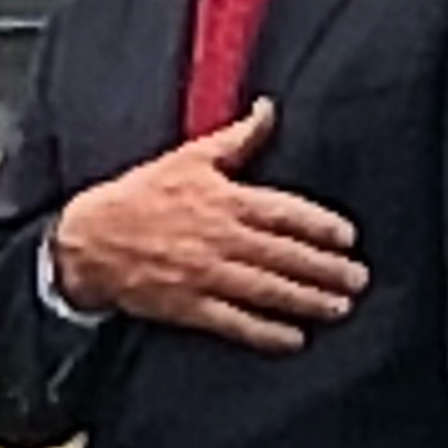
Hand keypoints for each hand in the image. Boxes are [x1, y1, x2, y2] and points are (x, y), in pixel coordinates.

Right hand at [49, 99, 366, 351]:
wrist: (90, 239)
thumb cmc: (142, 194)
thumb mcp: (189, 158)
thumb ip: (236, 138)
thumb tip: (269, 109)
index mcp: (223, 199)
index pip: (283, 212)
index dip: (319, 226)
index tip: (348, 237)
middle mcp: (218, 238)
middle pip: (283, 255)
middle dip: (325, 269)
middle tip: (357, 279)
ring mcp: (204, 275)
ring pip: (266, 290)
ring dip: (306, 300)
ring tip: (339, 307)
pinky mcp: (189, 306)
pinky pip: (234, 322)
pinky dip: (265, 332)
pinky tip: (294, 338)